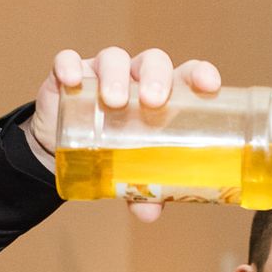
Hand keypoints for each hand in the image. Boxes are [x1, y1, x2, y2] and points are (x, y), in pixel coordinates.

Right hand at [26, 47, 222, 222]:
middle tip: (152, 101)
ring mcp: (102, 72)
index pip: (186, 75)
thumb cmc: (110, 153)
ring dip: (115, 75)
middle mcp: (135, 77)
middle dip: (156, 77)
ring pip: (114, 58)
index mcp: (161, 95)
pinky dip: (69, 65)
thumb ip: (143, 191)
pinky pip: (68, 60)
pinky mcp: (69, 74)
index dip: (200, 74)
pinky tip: (73, 80)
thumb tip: (150, 214)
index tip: (208, 85)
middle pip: (152, 62)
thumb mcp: (129, 174)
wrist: (63, 152)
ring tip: (113, 102)